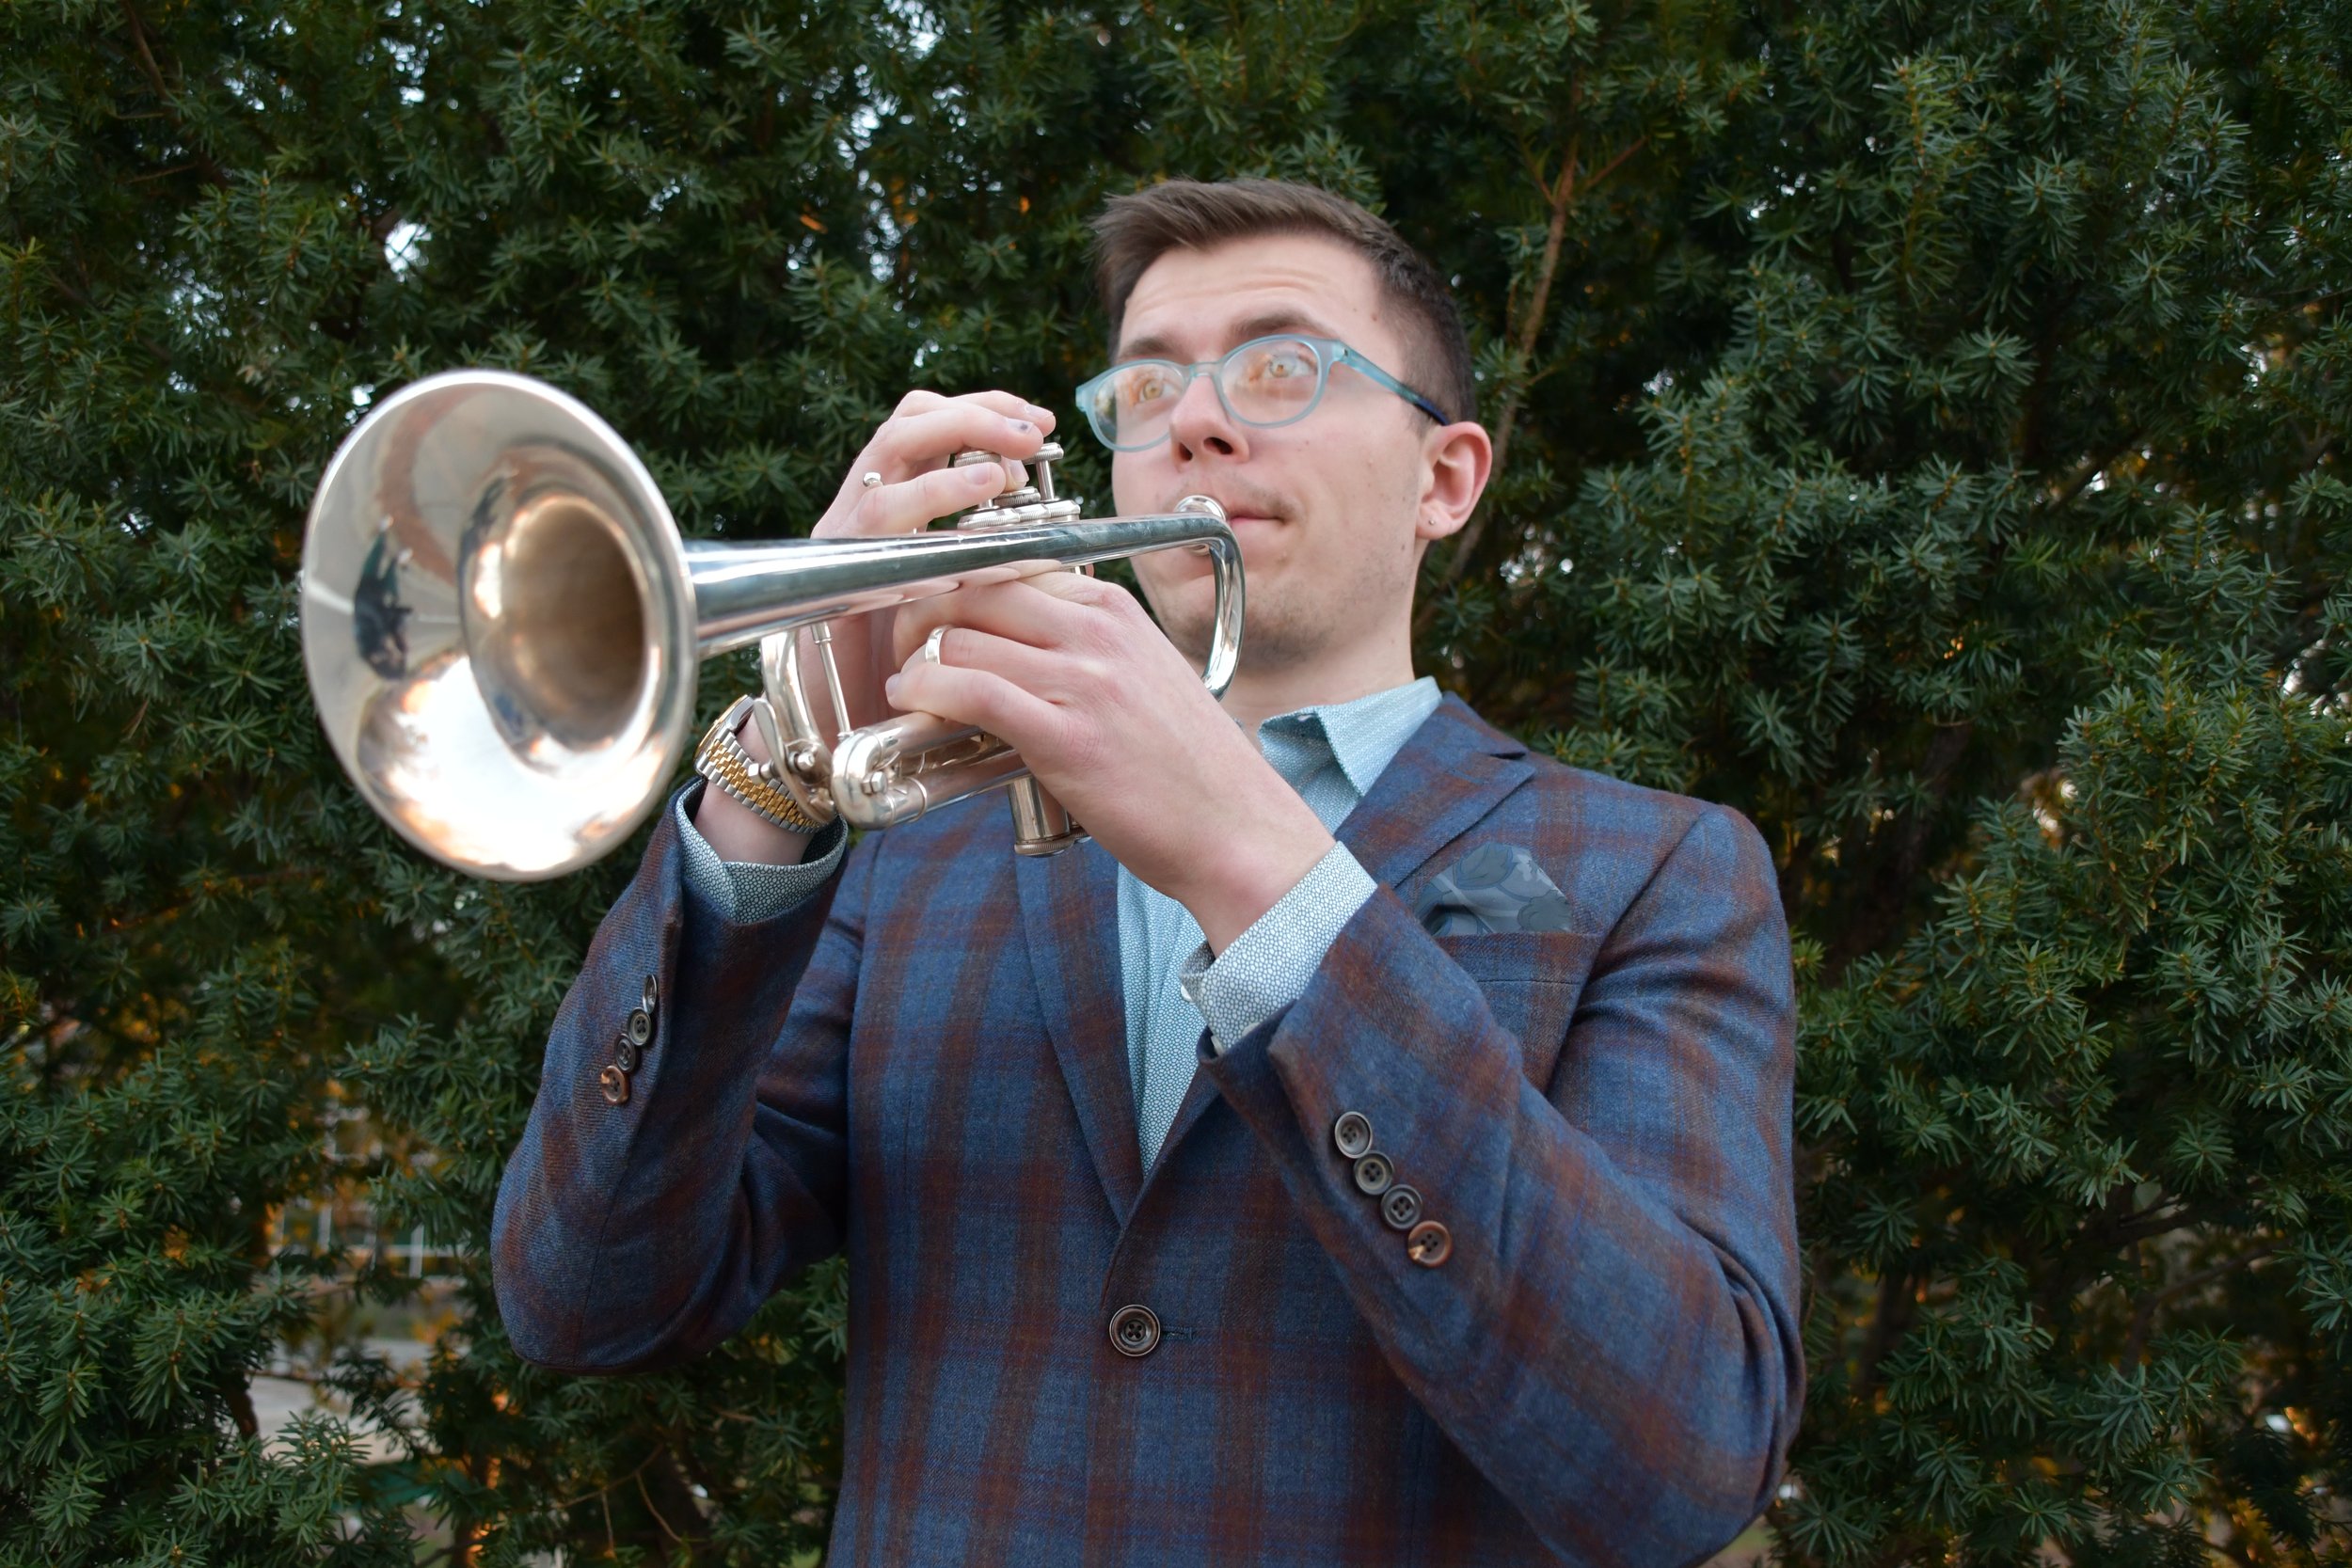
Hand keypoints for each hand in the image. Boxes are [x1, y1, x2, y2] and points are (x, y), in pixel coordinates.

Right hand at [802, 389, 1056, 734]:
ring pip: (892, 448)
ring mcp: (845, 530)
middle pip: (912, 420)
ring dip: (956, 438)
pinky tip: (982, 493)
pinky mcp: (832, 563)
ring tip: (1012, 459)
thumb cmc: (906, 676)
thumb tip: (1055, 538)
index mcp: (898, 509)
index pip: (934, 428)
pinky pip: (881, 511)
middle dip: (976, 412)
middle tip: (1032, 428)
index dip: (984, 411)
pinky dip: (934, 492)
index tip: (1038, 420)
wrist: (838, 738)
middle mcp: (865, 508)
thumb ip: (991, 564)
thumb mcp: (960, 606)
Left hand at [883, 575, 1334, 951]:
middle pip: (974, 588)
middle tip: (905, 647)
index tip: (931, 614)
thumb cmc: (1186, 766)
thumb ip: (1084, 648)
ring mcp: (1082, 680)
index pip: (1008, 564)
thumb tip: (1013, 643)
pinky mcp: (1064, 735)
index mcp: (1113, 609)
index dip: (955, 584)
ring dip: (916, 658)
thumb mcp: (1142, 676)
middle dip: (921, 613)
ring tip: (907, 686)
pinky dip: (925, 690)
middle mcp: (1097, 631)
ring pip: (962, 635)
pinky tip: (911, 702)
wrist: (1234, 827)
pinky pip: (970, 688)